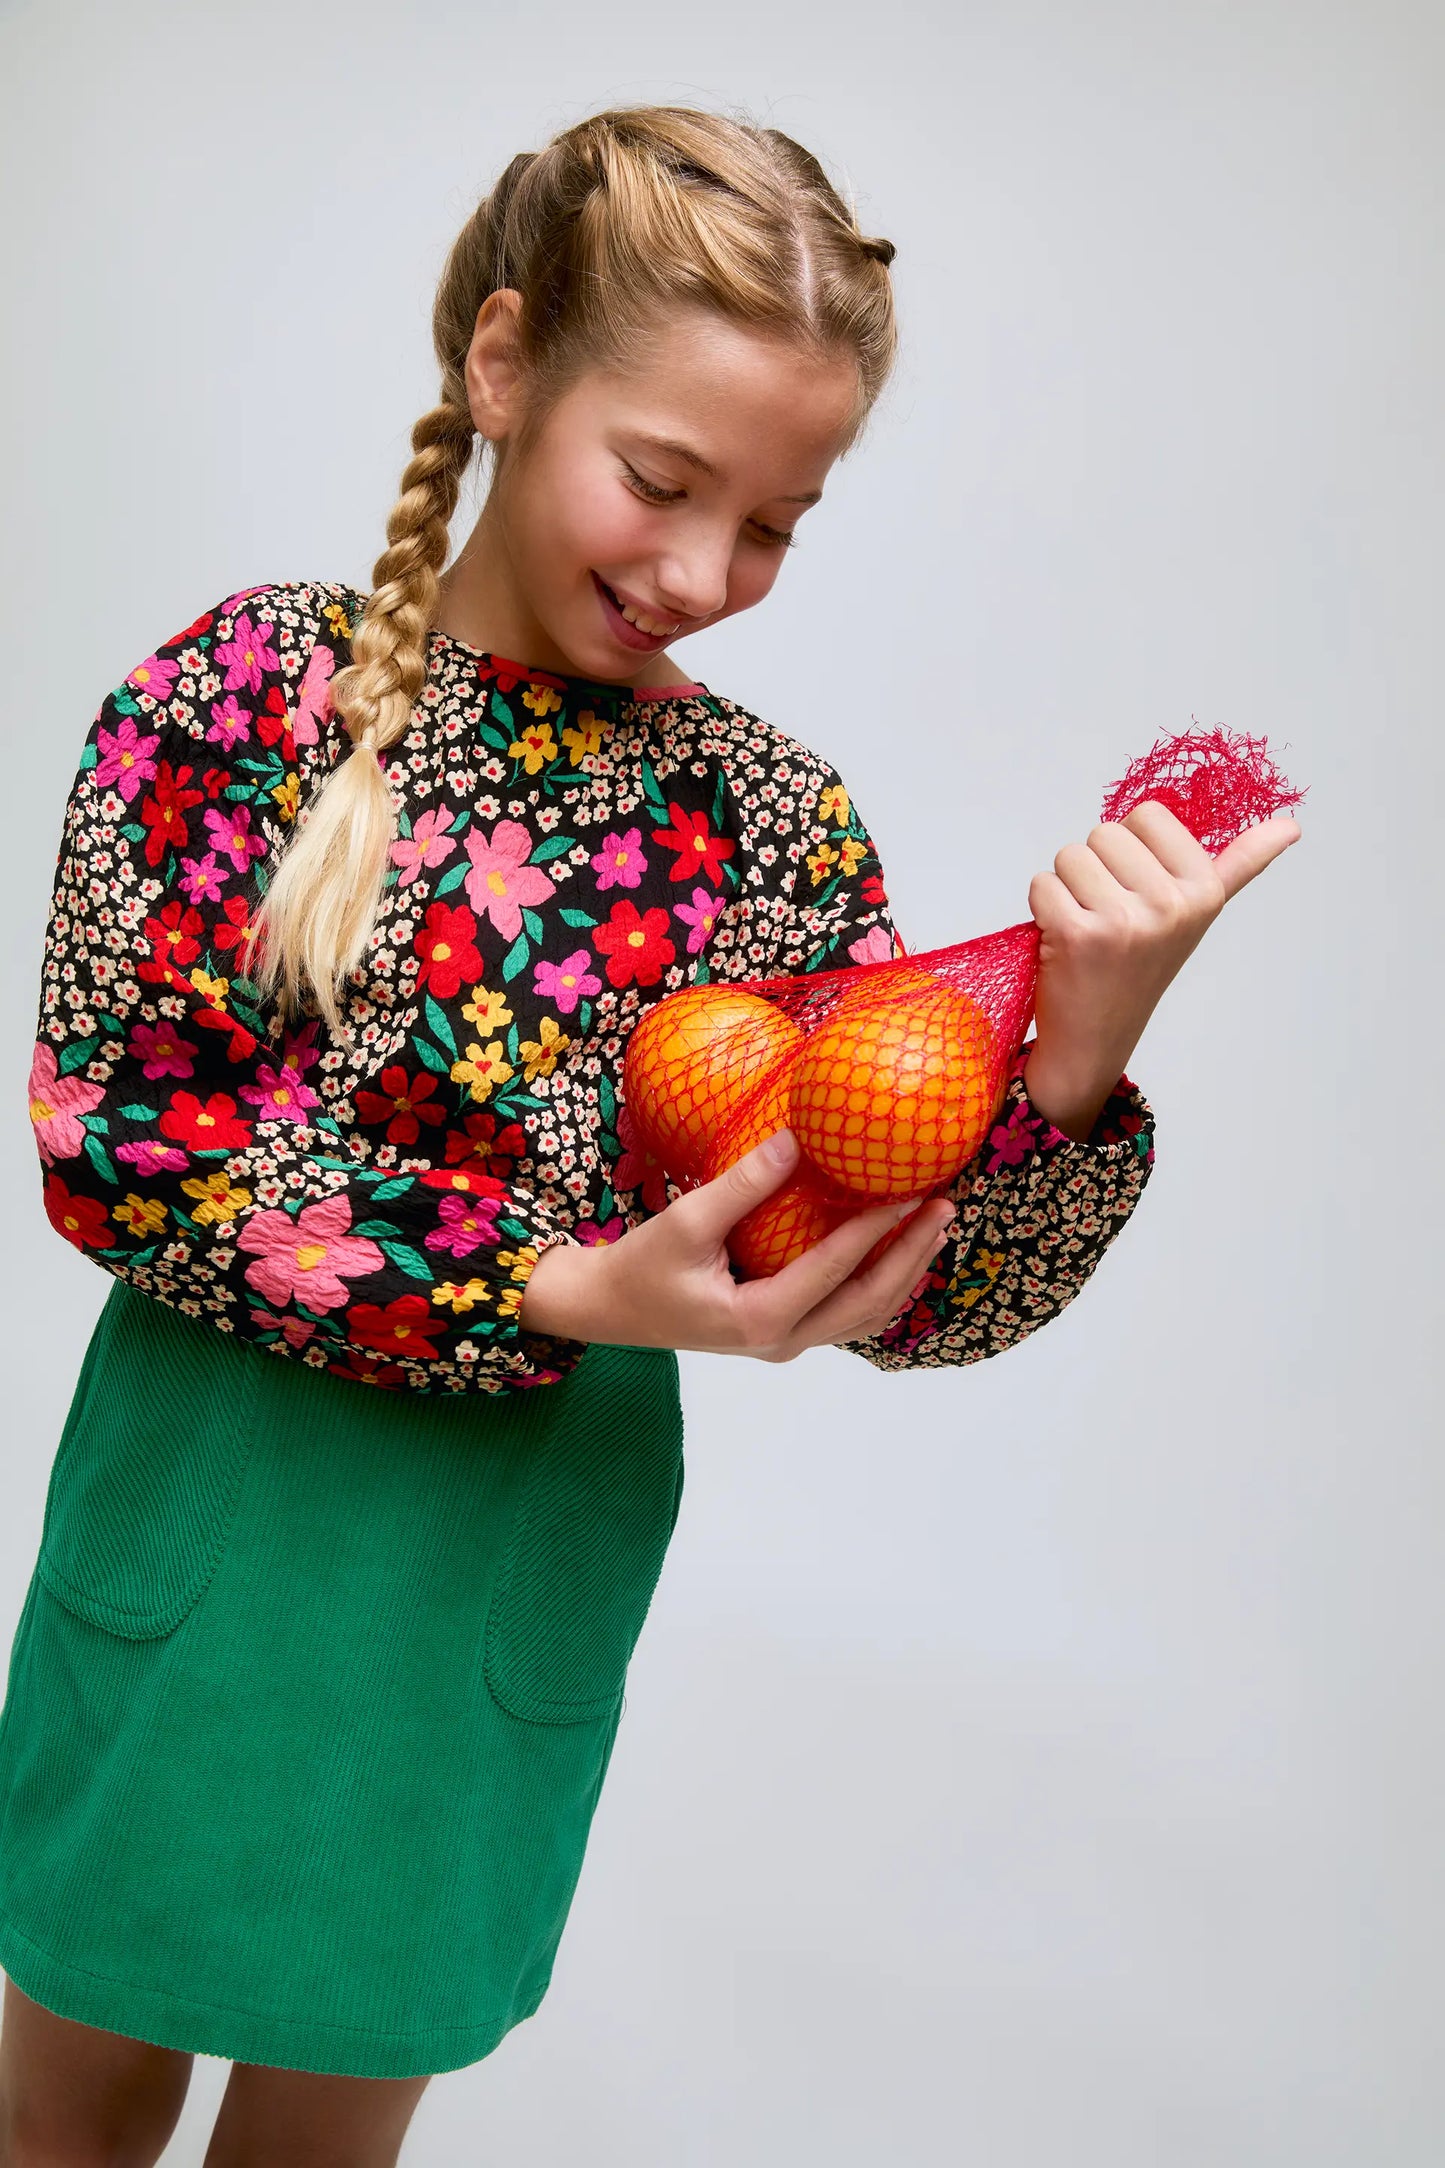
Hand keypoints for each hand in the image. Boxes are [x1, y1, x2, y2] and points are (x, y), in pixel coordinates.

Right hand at [519, 1129, 954, 1359]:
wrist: (608, 1310)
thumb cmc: (640, 1268)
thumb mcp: (686, 1223)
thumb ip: (743, 1185)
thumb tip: (799, 1138)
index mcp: (761, 1319)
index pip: (836, 1269)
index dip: (879, 1229)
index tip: (911, 1190)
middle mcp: (783, 1341)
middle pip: (869, 1303)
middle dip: (913, 1255)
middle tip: (946, 1207)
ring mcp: (786, 1342)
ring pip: (865, 1314)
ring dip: (905, 1270)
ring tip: (935, 1225)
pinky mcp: (784, 1332)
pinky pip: (847, 1311)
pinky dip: (879, 1281)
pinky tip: (896, 1248)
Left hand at [1025, 801, 1300, 1138]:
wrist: (1097, 1035)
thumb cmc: (1142, 963)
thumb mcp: (1199, 911)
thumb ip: (1242, 863)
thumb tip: (1291, 825)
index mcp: (1205, 890)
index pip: (1147, 814)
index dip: (1131, 847)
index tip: (1140, 888)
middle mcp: (1171, 905)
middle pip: (1104, 832)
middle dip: (1096, 866)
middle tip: (1108, 914)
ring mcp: (1125, 922)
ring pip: (1069, 855)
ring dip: (1067, 887)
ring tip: (1087, 927)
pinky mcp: (1077, 935)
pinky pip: (1043, 883)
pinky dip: (1043, 908)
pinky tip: (1063, 941)